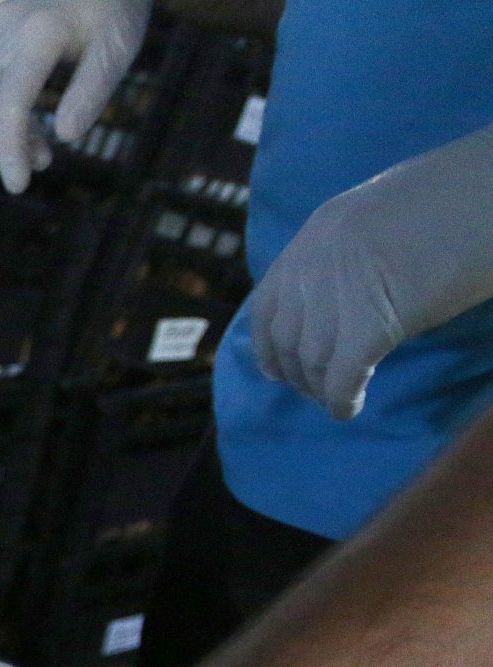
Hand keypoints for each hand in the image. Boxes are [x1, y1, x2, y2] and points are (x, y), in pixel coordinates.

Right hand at [0, 0, 150, 194]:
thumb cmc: (115, 8)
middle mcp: (4, 28)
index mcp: (39, 33)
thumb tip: (66, 136)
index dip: (10, 151)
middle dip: (9, 143)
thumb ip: (92, 92)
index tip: (20, 186)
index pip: (10, 106)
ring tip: (32, 138)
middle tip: (45, 158)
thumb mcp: (118, 49)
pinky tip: (12, 112)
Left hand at [251, 122, 492, 419]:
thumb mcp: (385, 214)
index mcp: (318, 232)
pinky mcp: (371, 323)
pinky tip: (351, 407)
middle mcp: (315, 263)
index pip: (268, 301)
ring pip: (309, 360)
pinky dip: (341, 399)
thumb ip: (354, 251)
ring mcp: (339, 292)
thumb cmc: (461, 195)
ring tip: (337, 398)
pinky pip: (341, 376)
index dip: (268, 344)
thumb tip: (347, 292)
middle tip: (315, 389)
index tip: (277, 368)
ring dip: (319, 388)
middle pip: (285, 337)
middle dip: (295, 372)